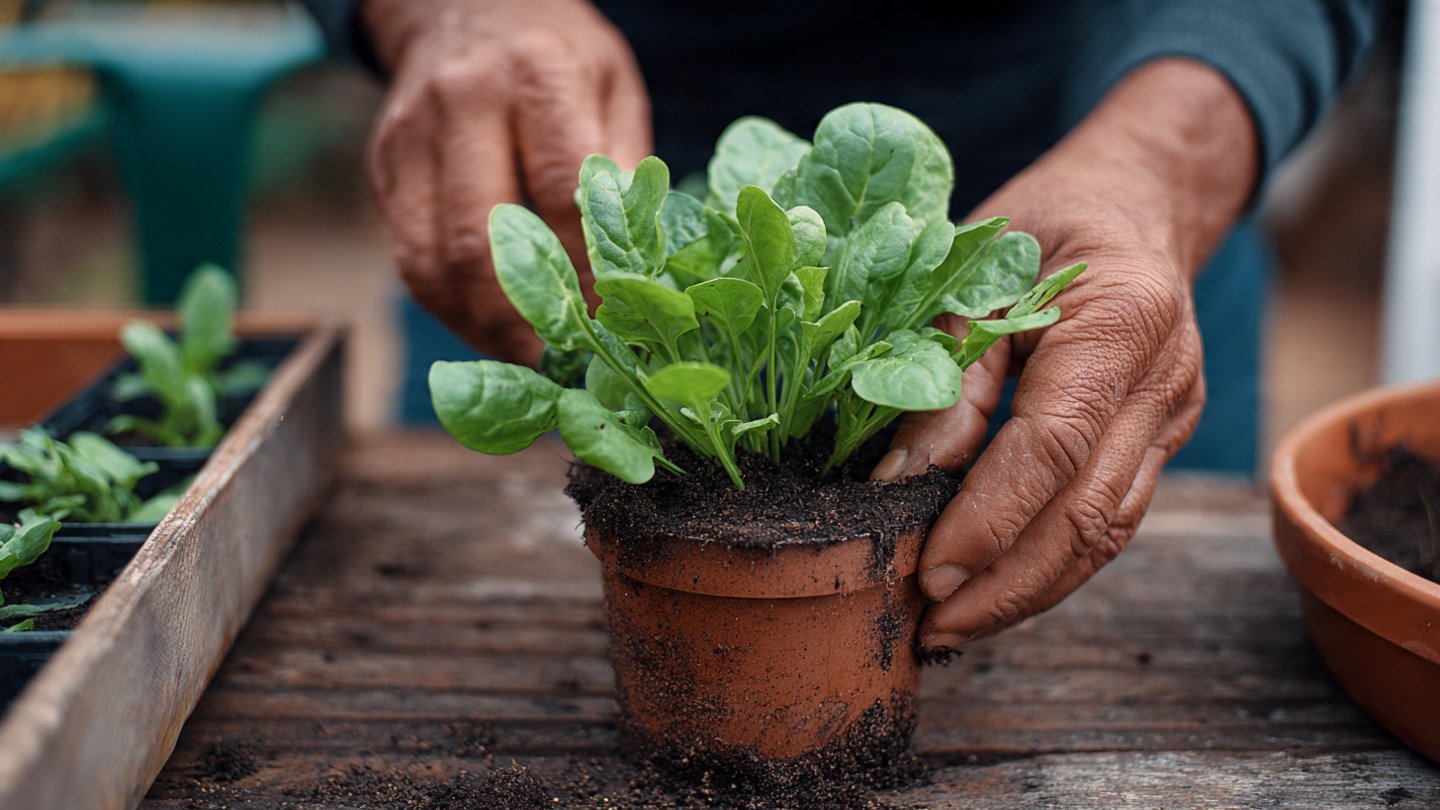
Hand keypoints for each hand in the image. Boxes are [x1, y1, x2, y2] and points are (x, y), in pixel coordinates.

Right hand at [363, 0, 650, 363]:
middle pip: (486, 240)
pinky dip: (450, 309)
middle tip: (569, 365)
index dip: (591, 271)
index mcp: (537, 75)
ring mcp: (411, 135)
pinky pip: (410, 259)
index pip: (563, 194)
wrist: (468, 6)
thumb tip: (637, 275)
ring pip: (434, 261)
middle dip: (530, 319)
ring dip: (483, 329)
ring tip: (529, 364)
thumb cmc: (560, 58)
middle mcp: (463, 101)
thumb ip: (624, 173)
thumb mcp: (615, 90)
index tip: (617, 320)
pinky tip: (490, 332)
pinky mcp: (384, 168)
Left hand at [872, 59, 1258, 652]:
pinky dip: (1049, 565)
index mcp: (1125, 316)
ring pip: (1106, 533)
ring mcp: (1172, 418)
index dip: (991, 517)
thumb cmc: (1043, 223)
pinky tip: (993, 593)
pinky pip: (1108, 520)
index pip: (1055, 443)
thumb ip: (946, 371)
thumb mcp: (977, 270)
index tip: (930, 572)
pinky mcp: (1158, 443)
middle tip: (930, 626)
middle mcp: (1164, 378)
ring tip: (952, 629)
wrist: (1133, 204)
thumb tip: (900, 480)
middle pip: (1091, 511)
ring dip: (1027, 591)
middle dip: (1006, 583)